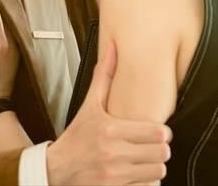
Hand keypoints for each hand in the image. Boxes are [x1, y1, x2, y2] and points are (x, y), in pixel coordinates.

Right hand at [47, 40, 170, 185]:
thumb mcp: (89, 106)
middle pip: (162, 152)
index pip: (158, 132)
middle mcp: (113, 154)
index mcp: (111, 130)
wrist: (55, 170)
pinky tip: (137, 176)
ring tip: (145, 161)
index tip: (156, 132)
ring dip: (155, 167)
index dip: (162, 132)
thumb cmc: (76, 137)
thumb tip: (113, 46)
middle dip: (160, 149)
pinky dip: (146, 183)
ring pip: (158, 172)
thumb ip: (104, 76)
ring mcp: (114, 176)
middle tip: (152, 147)